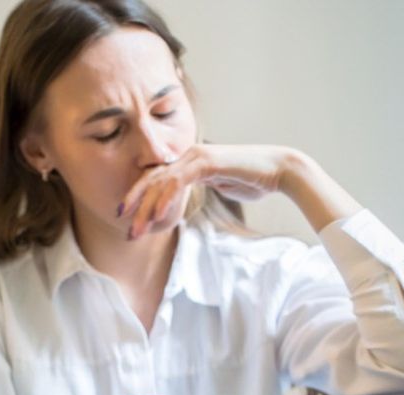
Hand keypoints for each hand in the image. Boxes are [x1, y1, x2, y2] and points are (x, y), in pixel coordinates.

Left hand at [118, 143, 294, 239]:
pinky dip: (165, 199)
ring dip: (146, 209)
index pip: (155, 179)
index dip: (138, 197)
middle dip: (135, 206)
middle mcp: (188, 155)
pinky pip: (178, 181)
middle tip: (125, 229)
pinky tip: (157, 216)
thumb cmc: (253, 179)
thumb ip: (203, 187)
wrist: (278, 171)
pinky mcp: (206, 162)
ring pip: (160, 182)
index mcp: (188, 162)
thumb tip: (193, 196)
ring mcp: (196, 157)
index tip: (126, 217)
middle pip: (151, 180)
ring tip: (136, 230)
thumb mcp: (221, 186)